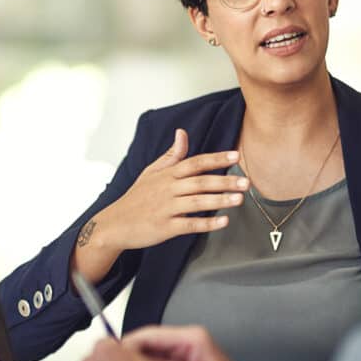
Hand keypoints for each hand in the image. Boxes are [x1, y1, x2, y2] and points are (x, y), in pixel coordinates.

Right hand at [74, 129, 248, 281]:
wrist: (115, 224)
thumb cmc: (136, 198)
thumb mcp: (151, 172)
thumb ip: (171, 155)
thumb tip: (182, 133)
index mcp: (167, 175)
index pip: (195, 162)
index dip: (216, 159)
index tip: (235, 156)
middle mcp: (168, 189)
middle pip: (200, 182)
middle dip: (225, 181)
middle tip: (246, 181)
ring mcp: (166, 209)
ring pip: (197, 202)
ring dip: (219, 200)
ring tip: (239, 199)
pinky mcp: (165, 227)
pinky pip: (189, 225)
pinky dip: (207, 223)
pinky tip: (223, 221)